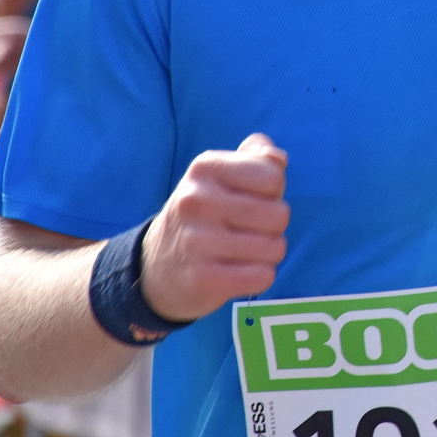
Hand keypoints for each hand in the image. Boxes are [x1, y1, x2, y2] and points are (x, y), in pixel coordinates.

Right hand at [140, 133, 291, 321]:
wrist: (157, 265)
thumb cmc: (205, 214)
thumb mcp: (222, 176)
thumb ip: (256, 158)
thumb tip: (278, 159)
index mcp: (205, 168)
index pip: (273, 178)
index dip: (273, 193)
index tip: (252, 200)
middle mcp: (197, 200)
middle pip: (279, 215)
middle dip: (274, 226)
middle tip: (250, 230)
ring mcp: (196, 241)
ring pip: (274, 248)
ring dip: (269, 253)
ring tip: (245, 251)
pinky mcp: (203, 278)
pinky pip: (263, 276)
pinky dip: (260, 276)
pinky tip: (240, 271)